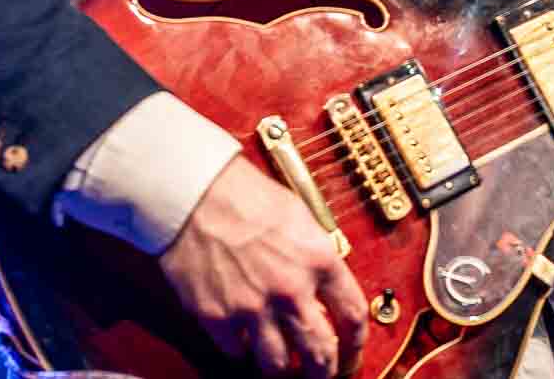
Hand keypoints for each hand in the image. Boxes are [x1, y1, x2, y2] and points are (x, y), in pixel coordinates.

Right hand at [159, 156, 367, 376]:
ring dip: (282, 370)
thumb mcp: (300, 217)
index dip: (357, 344)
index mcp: (318, 261)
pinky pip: (236, 353)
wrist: (195, 193)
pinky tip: (243, 342)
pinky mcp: (217, 317)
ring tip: (282, 365)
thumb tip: (326, 284)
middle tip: (322, 373)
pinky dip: (241, 352)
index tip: (352, 352)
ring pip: (278, 366)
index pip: (354, 317)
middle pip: (321, 355)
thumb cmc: (244, 195)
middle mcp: (290, 290)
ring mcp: (253, 308)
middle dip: (325, 372)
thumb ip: (317, 256)